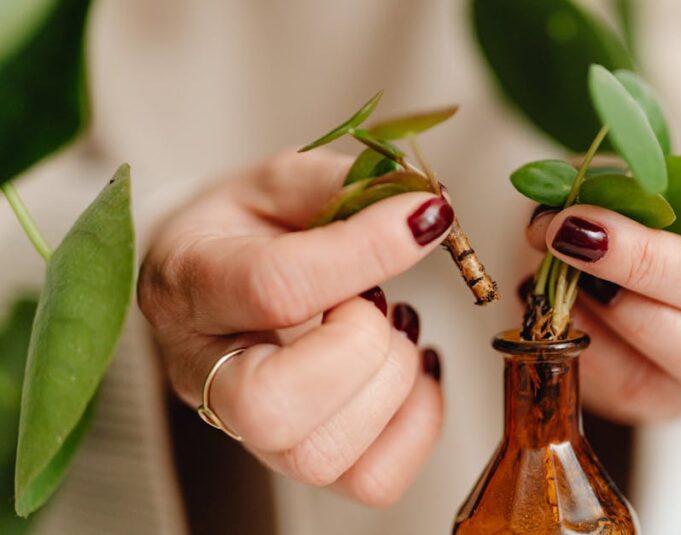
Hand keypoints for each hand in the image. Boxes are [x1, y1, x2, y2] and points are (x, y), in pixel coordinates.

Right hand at [139, 151, 449, 505]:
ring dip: (391, 382)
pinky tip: (408, 372)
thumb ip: (341, 185)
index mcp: (192, 283)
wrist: (217, 274)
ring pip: (323, 454)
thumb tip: (422, 209)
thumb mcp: (280, 181)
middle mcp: (206, 372)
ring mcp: (249, 431)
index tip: (425, 220)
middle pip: (275, 406)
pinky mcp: (300, 458)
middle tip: (376, 300)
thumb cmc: (246, 230)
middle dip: (361, 347)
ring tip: (391, 330)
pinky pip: (372, 480)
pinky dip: (415, 424)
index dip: (364, 253)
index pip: (273, 287)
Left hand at [525, 150, 680, 422]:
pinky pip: (643, 386)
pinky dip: (590, 342)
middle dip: (650, 261)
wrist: (592, 259)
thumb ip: (616, 181)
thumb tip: (573, 210)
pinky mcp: (679, 399)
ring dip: (627, 313)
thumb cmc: (630, 206)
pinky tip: (560, 306)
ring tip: (562, 271)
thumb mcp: (632, 171)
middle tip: (579, 230)